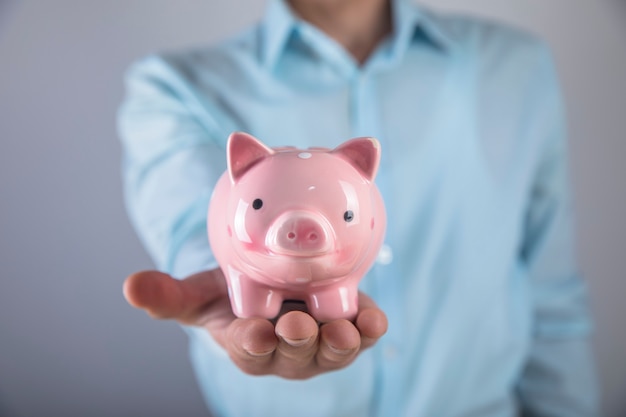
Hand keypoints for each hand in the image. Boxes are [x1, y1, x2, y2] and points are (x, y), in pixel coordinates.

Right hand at [123, 268, 387, 378]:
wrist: (271, 291)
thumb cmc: (232, 297)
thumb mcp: (199, 295)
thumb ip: (168, 295)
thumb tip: (130, 286)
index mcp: (249, 345)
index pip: (250, 349)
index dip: (253, 344)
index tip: (256, 333)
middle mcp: (286, 353)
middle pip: (294, 355)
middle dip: (296, 344)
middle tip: (296, 327)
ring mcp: (320, 345)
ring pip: (332, 351)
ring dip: (339, 343)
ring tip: (342, 330)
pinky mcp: (349, 328)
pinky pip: (363, 334)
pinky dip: (369, 329)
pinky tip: (374, 320)